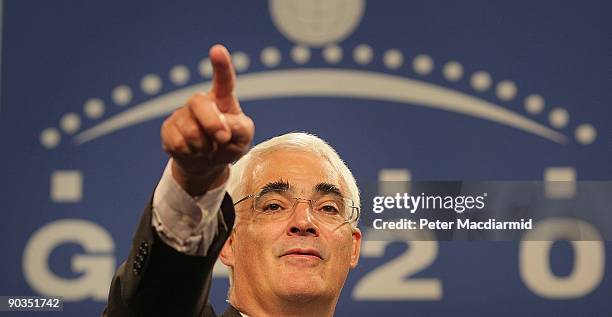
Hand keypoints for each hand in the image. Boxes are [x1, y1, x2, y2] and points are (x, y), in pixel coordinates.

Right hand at [161, 44, 254, 195]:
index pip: (223, 79)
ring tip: (208, 148)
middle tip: (223, 139)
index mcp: (223, 98)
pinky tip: (194, 151)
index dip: (221, 65)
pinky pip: (178, 143)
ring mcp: (182, 114)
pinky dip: (191, 154)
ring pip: (190, 130)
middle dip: (212, 124)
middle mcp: (200, 102)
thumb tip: (223, 126)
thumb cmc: (230, 144)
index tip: (217, 50)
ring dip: (204, 146)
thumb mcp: (244, 138)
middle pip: (199, 102)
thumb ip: (240, 128)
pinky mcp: (168, 129)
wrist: (207, 164)